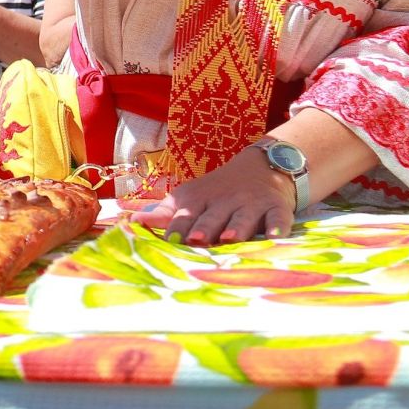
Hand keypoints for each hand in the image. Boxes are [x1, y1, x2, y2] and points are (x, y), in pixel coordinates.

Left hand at [130, 149, 297, 245]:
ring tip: (229, 237)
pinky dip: (278, 227)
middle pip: (211, 217)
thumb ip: (164, 213)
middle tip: (195, 239)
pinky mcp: (276, 208)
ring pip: (242, 217)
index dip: (176, 227)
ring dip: (236, 227)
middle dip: (203, 227)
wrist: (261, 167)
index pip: (184, 215)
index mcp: (199, 200)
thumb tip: (130, 222)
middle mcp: (223, 202)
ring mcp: (250, 204)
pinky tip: (276, 236)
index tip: (168, 240)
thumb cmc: (217, 192)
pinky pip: (278, 218)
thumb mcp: (189, 198)